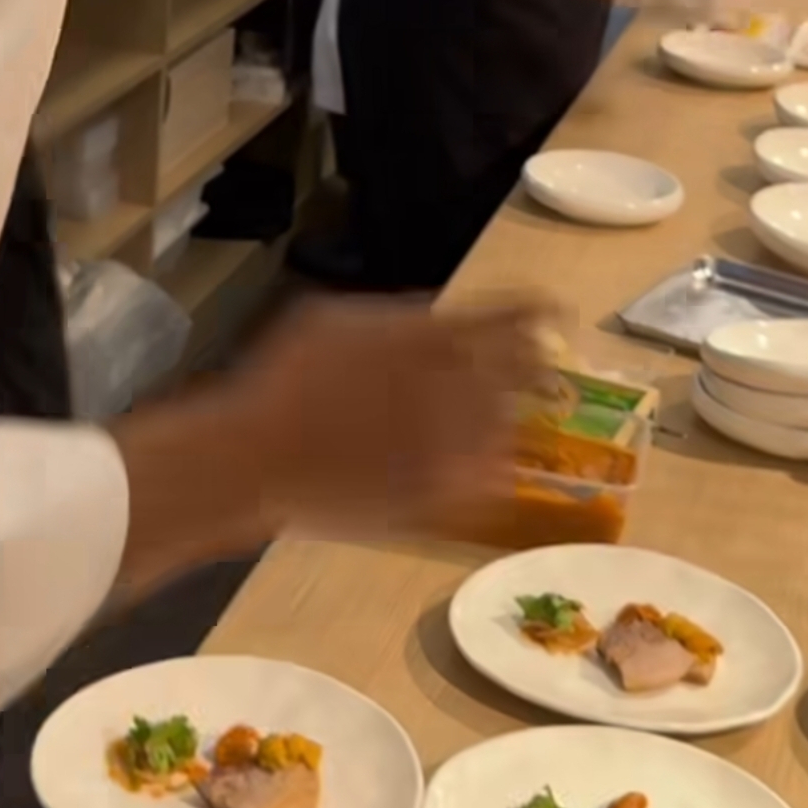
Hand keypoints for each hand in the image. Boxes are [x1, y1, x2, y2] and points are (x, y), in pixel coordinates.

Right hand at [228, 293, 542, 538]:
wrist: (257, 458)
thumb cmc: (283, 379)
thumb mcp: (332, 318)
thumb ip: (397, 317)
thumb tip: (433, 318)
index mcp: (432, 337)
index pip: (514, 317)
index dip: (538, 313)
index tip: (550, 314)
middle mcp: (455, 386)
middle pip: (529, 372)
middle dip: (535, 367)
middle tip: (536, 371)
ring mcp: (453, 444)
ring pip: (514, 426)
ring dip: (511, 416)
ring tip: (496, 415)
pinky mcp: (443, 495)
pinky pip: (493, 479)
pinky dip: (491, 466)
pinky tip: (472, 459)